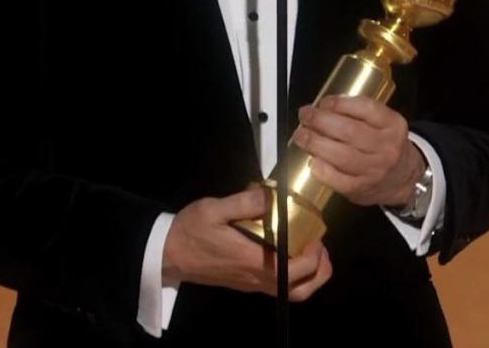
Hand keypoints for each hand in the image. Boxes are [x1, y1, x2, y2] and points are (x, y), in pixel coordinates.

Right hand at [163, 186, 331, 300]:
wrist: (168, 253)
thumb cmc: (190, 231)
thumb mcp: (213, 209)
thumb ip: (243, 202)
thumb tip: (272, 194)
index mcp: (250, 262)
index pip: (292, 272)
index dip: (312, 258)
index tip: (317, 236)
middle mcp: (255, 279)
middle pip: (299, 292)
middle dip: (319, 272)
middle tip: (320, 246)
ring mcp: (250, 284)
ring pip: (291, 294)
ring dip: (310, 276)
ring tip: (312, 250)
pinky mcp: (245, 282)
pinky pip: (279, 288)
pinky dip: (295, 276)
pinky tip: (290, 250)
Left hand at [293, 95, 424, 207]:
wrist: (404, 179)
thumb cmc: (385, 144)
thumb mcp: (383, 122)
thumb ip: (359, 112)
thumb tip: (324, 106)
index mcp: (393, 125)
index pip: (366, 108)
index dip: (340, 103)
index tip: (323, 102)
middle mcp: (386, 148)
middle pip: (349, 131)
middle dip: (320, 121)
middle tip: (305, 115)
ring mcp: (374, 171)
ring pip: (341, 155)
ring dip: (315, 143)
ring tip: (301, 135)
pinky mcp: (362, 189)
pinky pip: (338, 180)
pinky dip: (322, 169)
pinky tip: (312, 160)